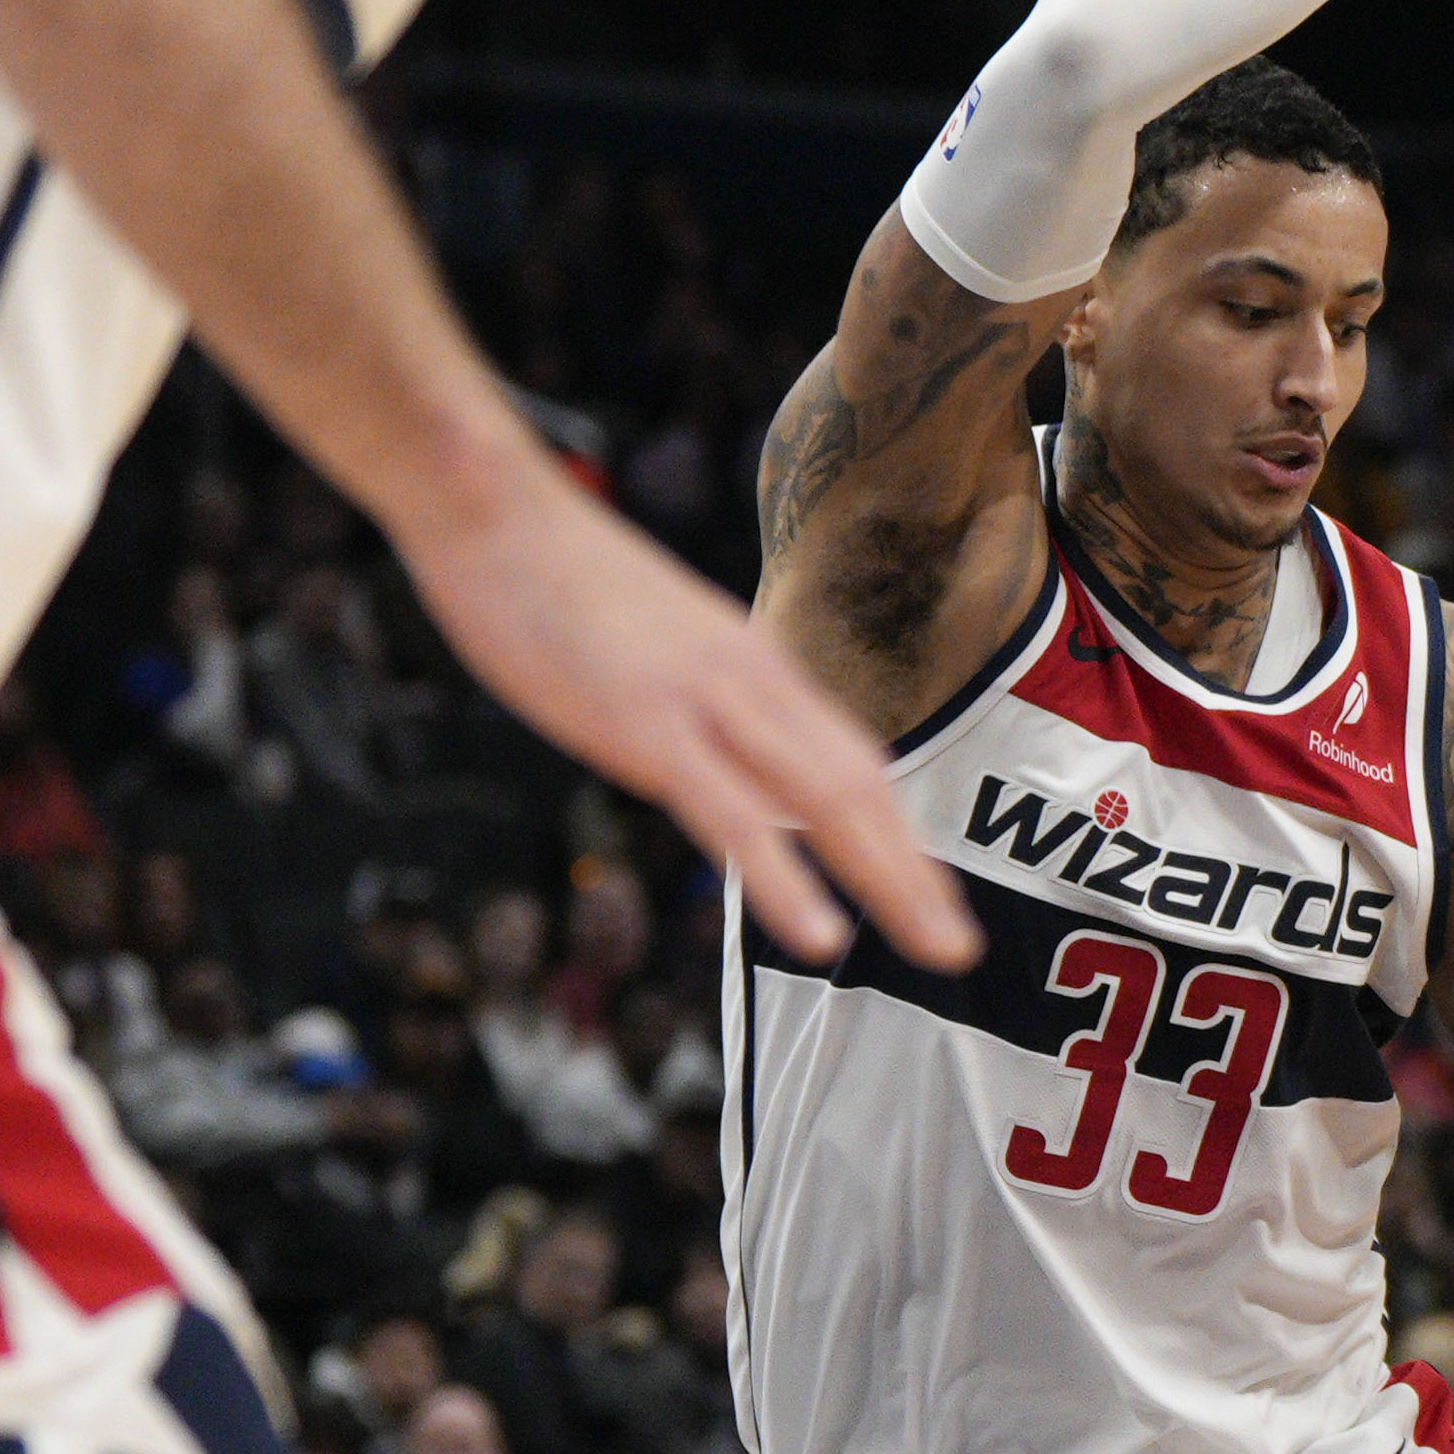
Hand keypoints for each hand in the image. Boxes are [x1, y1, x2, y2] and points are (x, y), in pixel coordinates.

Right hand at [390, 464, 975, 978]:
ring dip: (890, 884)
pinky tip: (820, 937)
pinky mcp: (648, 728)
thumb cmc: (552, 573)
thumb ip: (696, 697)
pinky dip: (785, 881)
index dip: (897, 830)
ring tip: (940, 950)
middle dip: (917, 873)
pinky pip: (733, 819)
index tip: (932, 891)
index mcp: (752, 663)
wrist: (492, 504)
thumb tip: (714, 754)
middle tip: (961, 946)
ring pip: (825, 804)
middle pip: (860, 787)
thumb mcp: (650, 640)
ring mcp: (704, 704)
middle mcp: (750, 682)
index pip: (850, 757)